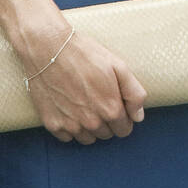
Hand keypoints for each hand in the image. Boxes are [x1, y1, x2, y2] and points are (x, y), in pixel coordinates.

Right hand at [26, 28, 147, 144]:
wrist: (48, 49)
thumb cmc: (85, 55)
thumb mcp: (118, 67)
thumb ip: (134, 94)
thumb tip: (138, 117)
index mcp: (110, 109)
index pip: (124, 130)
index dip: (123, 118)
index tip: (116, 104)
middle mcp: (91, 122)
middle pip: (107, 134)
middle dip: (107, 121)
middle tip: (98, 99)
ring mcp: (71, 125)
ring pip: (88, 138)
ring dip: (89, 127)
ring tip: (84, 104)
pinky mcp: (52, 124)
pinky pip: (67, 137)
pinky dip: (70, 127)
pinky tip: (69, 108)